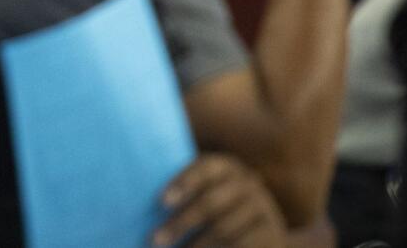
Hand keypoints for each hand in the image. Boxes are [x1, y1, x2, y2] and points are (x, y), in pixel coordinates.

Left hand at [153, 154, 285, 247]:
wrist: (266, 234)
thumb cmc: (221, 210)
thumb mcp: (209, 193)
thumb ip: (185, 192)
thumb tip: (133, 193)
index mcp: (227, 167)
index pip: (204, 169)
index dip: (182, 183)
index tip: (160, 202)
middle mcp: (247, 183)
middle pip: (210, 203)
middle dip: (180, 223)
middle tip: (154, 240)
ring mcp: (263, 208)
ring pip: (222, 229)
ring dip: (194, 245)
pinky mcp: (273, 233)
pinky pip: (239, 245)